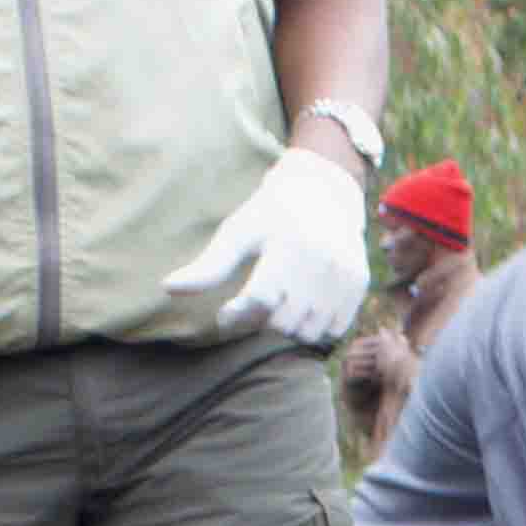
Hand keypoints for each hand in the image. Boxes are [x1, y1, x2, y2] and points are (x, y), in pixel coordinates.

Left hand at [164, 145, 372, 345]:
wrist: (323, 192)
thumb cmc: (270, 214)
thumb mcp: (237, 232)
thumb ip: (208, 266)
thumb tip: (166, 288)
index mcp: (286, 245)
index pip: (259, 302)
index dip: (237, 314)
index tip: (227, 310)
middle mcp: (320, 260)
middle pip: (282, 324)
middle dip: (261, 321)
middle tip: (254, 305)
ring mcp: (343, 274)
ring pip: (309, 333)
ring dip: (288, 327)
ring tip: (278, 305)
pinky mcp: (359, 283)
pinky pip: (334, 329)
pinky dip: (315, 326)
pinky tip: (302, 305)